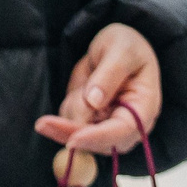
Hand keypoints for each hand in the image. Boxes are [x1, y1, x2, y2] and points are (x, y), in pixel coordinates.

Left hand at [33, 24, 163, 156]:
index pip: (123, 132)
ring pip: (79, 131)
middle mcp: (128, 124)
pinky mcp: (92, 123)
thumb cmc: (126, 45)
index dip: (98, 137)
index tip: (73, 139)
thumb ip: (110, 72)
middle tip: (42, 124)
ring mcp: (109, 126)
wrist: (115, 46)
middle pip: (98, 142)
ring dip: (73, 107)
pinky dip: (68, 105)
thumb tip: (94, 102)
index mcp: (144, 107)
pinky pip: (70, 121)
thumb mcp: (122, 49)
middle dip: (70, 131)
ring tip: (86, 78)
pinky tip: (80, 87)